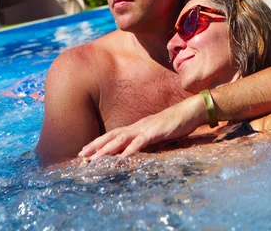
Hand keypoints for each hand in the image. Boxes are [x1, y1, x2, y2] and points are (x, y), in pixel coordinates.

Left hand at [78, 95, 206, 158]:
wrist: (189, 111)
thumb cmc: (173, 123)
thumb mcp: (154, 133)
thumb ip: (143, 140)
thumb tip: (132, 151)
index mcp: (136, 128)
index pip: (112, 135)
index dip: (98, 142)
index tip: (84, 151)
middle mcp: (137, 127)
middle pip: (111, 135)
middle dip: (96, 145)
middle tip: (81, 154)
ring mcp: (145, 128)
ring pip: (122, 139)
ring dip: (107, 148)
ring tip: (96, 158)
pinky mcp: (155, 132)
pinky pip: (141, 142)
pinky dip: (130, 149)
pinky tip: (122, 157)